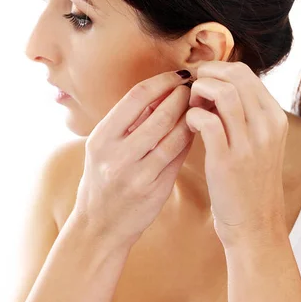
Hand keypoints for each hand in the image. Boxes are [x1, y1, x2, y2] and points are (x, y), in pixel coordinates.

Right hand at [72, 71, 193, 250]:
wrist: (100, 227)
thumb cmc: (102, 182)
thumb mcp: (102, 148)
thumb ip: (128, 122)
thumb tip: (161, 90)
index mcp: (101, 138)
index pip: (136, 97)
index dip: (162, 81)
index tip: (179, 75)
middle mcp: (116, 156)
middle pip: (159, 115)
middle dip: (182, 97)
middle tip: (196, 88)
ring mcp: (137, 175)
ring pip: (173, 136)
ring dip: (191, 116)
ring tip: (200, 105)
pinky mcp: (155, 189)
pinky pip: (178, 157)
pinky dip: (189, 138)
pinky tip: (197, 129)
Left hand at [185, 61, 288, 249]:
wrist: (255, 223)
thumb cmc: (249, 181)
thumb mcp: (259, 142)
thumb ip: (245, 114)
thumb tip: (217, 85)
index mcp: (275, 118)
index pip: (245, 73)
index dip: (217, 69)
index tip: (202, 79)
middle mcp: (266, 126)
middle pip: (235, 76)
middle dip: (206, 75)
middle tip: (191, 88)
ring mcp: (249, 143)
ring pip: (223, 93)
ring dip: (198, 93)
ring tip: (190, 107)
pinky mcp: (227, 160)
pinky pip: (207, 121)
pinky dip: (192, 116)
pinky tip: (189, 126)